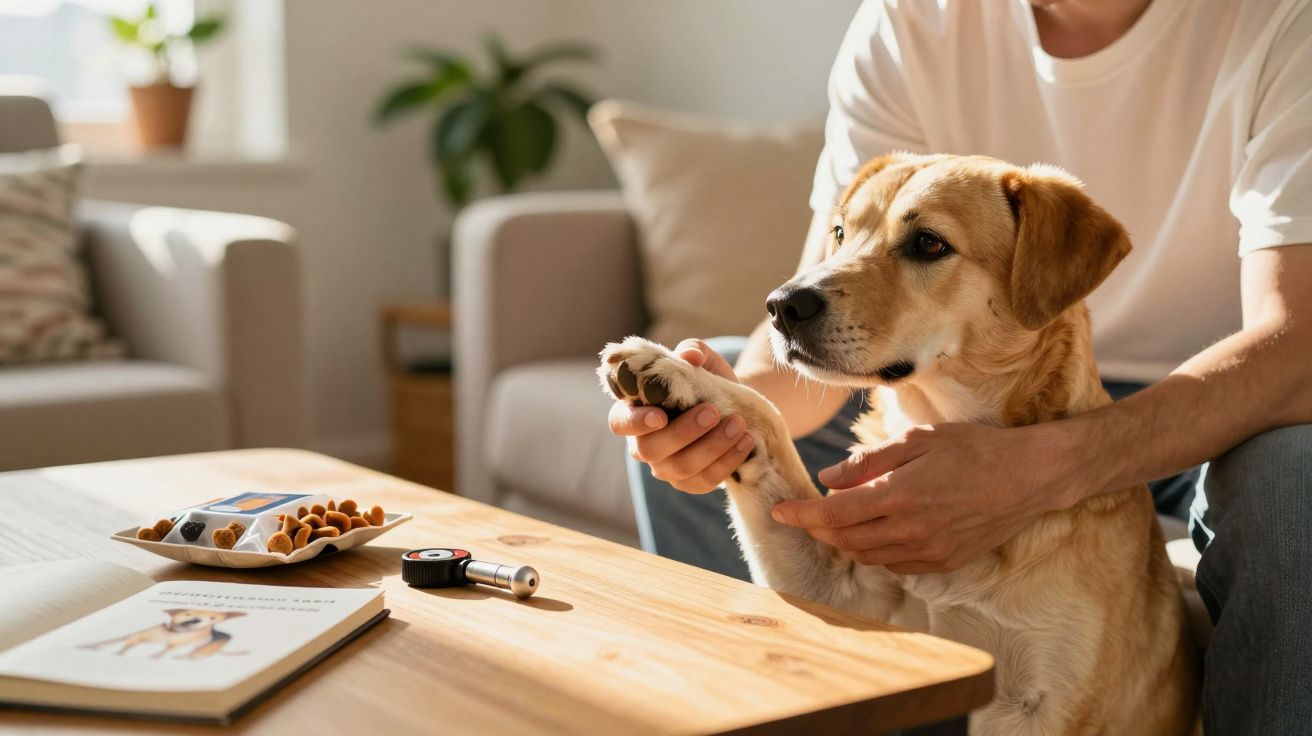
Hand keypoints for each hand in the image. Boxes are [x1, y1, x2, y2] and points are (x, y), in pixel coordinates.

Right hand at [607, 339, 755, 493]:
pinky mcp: (691, 483)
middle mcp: (643, 445)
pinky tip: (745, 442)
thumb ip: (693, 351)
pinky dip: (728, 461)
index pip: (620, 423)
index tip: (661, 415)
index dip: (636, 423)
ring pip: (682, 467)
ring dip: (712, 446)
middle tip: (713, 412)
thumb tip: (690, 356)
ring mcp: (666, 468)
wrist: (734, 406)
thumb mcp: (702, 359)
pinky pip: (706, 480)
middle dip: (683, 432)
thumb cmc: (707, 380)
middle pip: (650, 450)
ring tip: (738, 424)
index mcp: (634, 412)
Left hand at [770, 423, 1070, 572]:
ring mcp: (929, 552)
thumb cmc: (973, 449)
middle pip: (845, 540)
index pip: (833, 515)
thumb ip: (868, 461)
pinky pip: (895, 564)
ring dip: (846, 541)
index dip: (801, 515)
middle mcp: (911, 531)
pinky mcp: (944, 563)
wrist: (1028, 477)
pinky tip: (877, 531)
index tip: (780, 511)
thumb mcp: (917, 439)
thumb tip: (827, 479)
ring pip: (868, 556)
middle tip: (809, 511)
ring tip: (841, 518)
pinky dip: (876, 551)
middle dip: (819, 528)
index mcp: (900, 496)